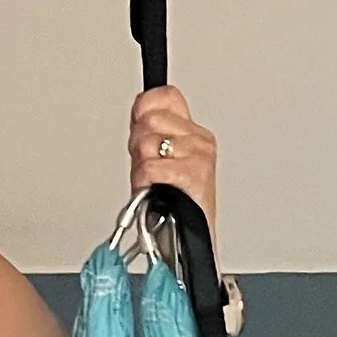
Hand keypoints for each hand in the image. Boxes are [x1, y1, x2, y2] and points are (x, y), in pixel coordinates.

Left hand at [129, 84, 217, 239]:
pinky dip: (145, 182)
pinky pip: (152, 166)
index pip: (165, 95)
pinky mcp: (195, 173)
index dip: (144, 109)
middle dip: (137, 145)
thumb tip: (138, 109)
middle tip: (146, 167)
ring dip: (140, 167)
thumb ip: (148, 133)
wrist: (187, 241)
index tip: (139, 127)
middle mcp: (199, 140)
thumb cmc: (171, 206)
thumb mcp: (155, 161)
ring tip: (151, 183)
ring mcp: (199, 155)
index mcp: (192, 132)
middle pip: (149, 119)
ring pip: (147, 142)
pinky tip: (154, 191)